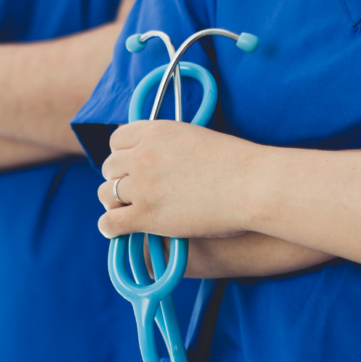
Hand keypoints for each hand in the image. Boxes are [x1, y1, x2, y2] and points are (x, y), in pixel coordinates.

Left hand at [97, 120, 258, 238]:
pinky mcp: (147, 215)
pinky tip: (117, 230)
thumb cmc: (236, 164)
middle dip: (119, 178)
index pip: (117, 139)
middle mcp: (142, 155)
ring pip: (107, 193)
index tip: (129, 166)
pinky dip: (110, 227)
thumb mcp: (195, 136)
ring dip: (114, 202)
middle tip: (132, 192)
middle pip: (110, 167)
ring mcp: (143, 185)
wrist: (253, 185)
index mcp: (155, 131)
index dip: (122, 154)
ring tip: (125, 210)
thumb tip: (158, 155)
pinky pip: (110, 222)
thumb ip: (169, 143)